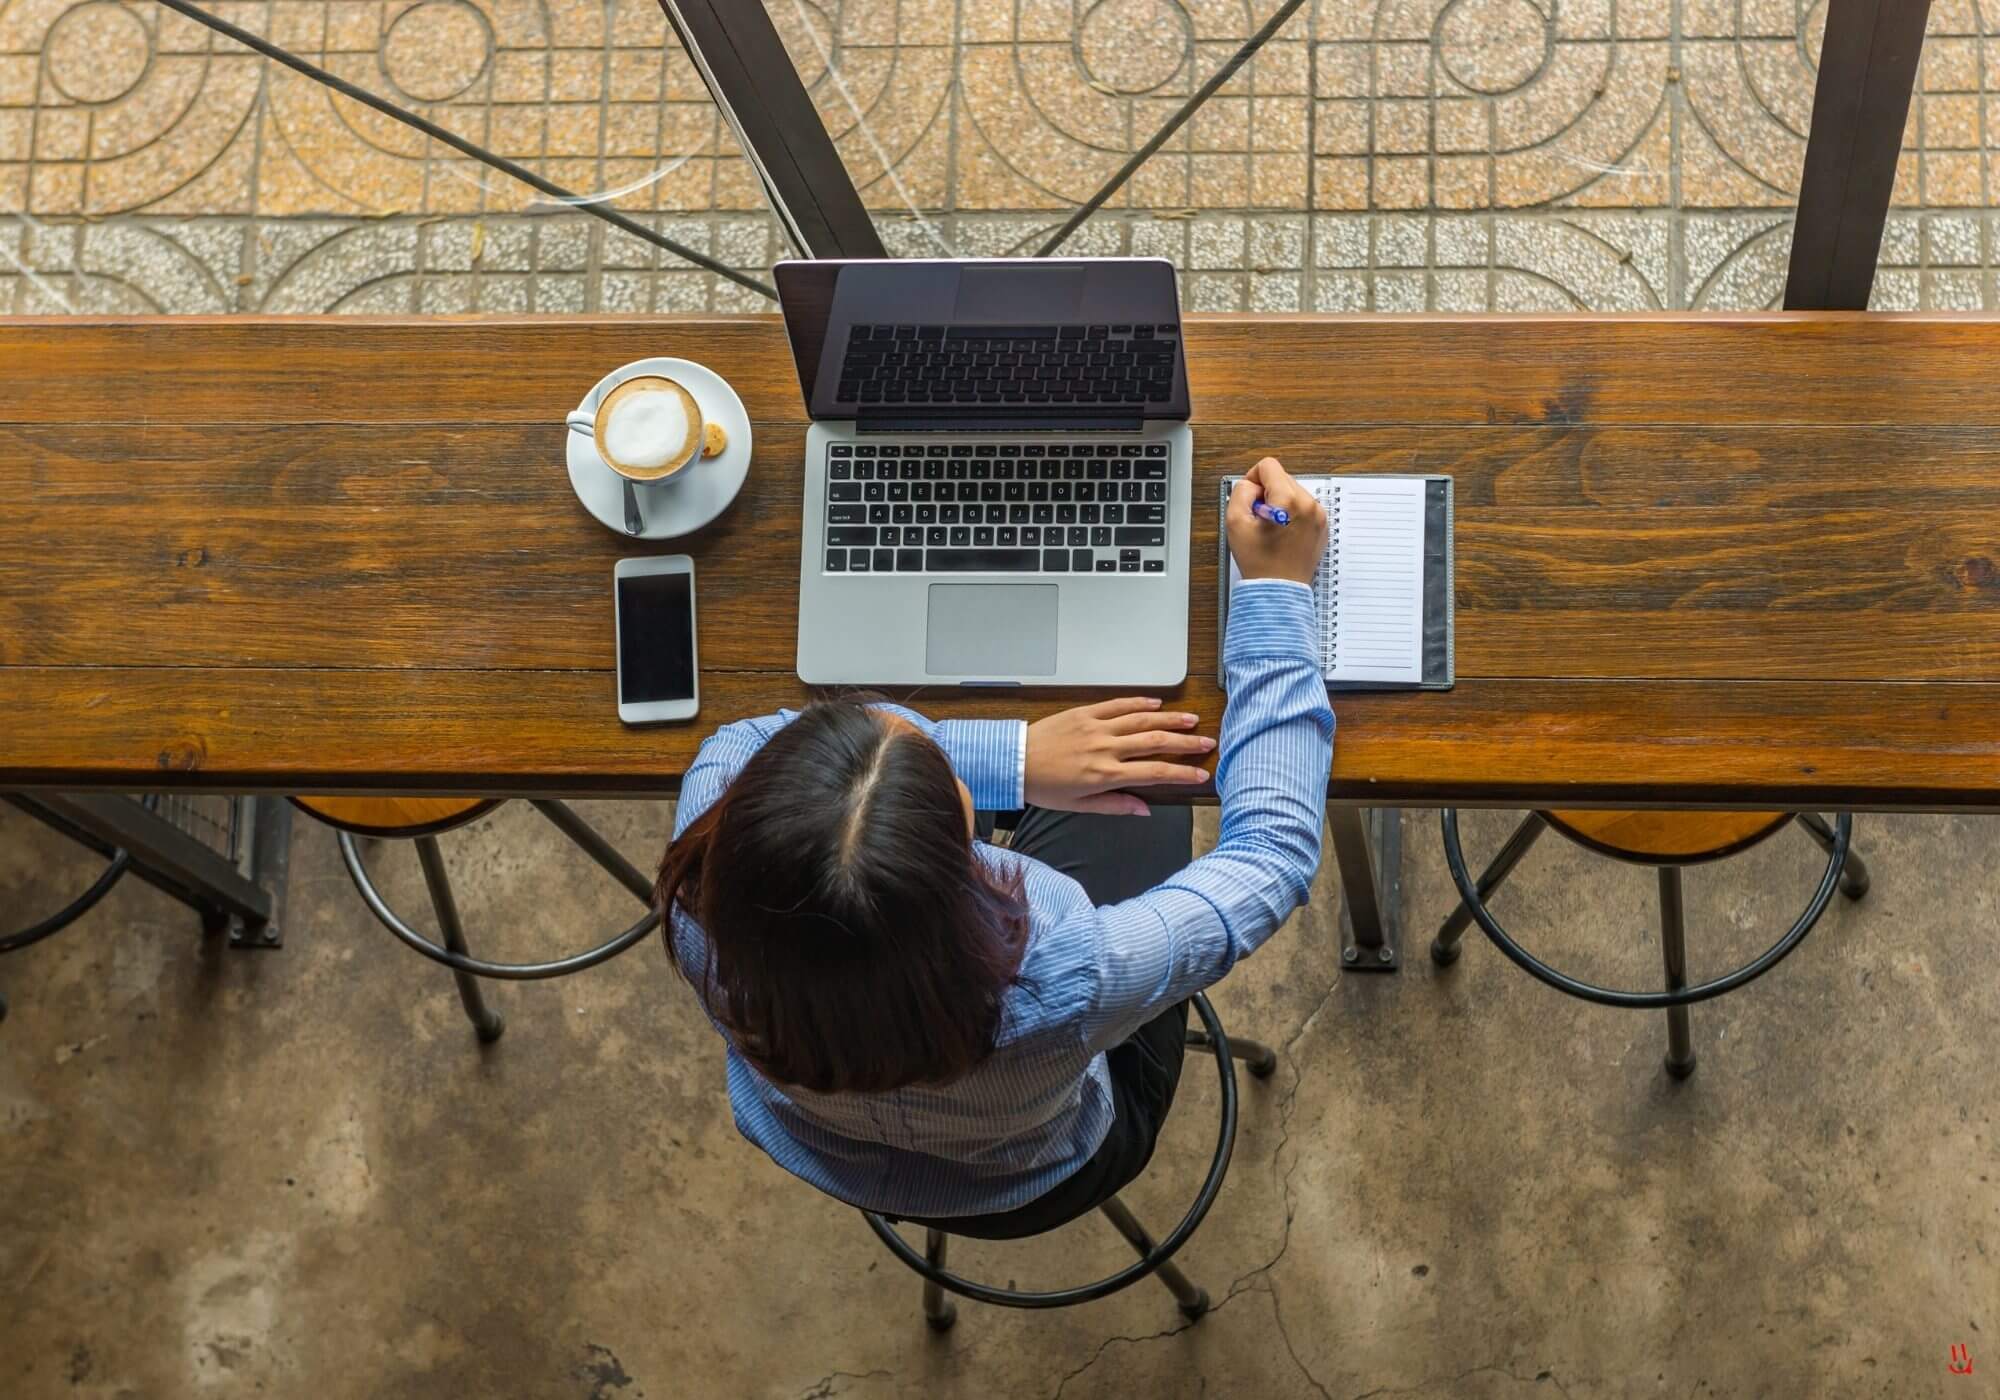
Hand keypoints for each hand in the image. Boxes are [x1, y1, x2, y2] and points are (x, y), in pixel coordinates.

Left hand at [1025, 698, 1215, 815]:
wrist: (1014, 762)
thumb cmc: (1044, 786)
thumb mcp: (1080, 806)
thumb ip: (1116, 806)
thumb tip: (1145, 810)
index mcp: (1106, 775)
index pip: (1155, 772)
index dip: (1181, 773)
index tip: (1201, 773)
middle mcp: (1106, 748)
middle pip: (1156, 742)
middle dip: (1186, 743)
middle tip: (1207, 742)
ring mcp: (1097, 727)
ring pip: (1141, 720)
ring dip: (1169, 719)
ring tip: (1190, 720)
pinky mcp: (1085, 713)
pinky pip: (1117, 704)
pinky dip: (1139, 702)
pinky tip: (1156, 703)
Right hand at [1227, 457, 1327, 585]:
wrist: (1279, 589)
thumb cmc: (1259, 562)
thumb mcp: (1235, 522)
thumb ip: (1241, 492)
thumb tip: (1252, 484)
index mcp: (1289, 500)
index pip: (1268, 466)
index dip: (1253, 479)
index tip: (1251, 499)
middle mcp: (1309, 504)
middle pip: (1282, 478)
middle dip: (1268, 494)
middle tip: (1260, 520)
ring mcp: (1319, 515)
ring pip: (1293, 491)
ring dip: (1280, 504)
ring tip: (1272, 529)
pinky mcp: (1322, 525)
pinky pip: (1303, 507)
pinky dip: (1291, 514)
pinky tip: (1283, 534)